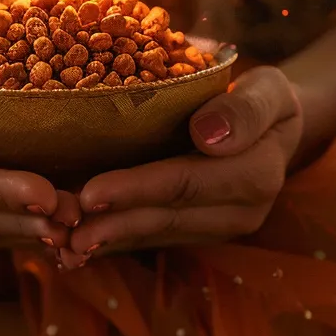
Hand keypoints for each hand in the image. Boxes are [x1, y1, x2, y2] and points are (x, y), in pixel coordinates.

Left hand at [62, 66, 301, 267]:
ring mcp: (219, 228)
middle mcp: (241, 212)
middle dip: (111, 224)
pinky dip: (116, 241)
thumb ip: (246, 108)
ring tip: (61, 244)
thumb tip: (207, 134)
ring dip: (108, 239)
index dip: (137, 189)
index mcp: (257, 174)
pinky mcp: (199, 233)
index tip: (90, 193)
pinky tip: (77, 246)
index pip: (186, 182)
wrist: (274, 129)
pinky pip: (154, 238)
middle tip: (60, 230)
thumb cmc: (262, 98)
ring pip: (156, 234)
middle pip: (165, 217)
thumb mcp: (267, 88)